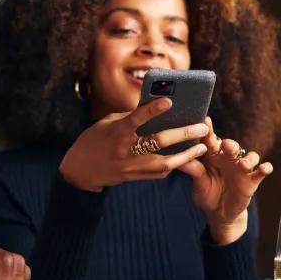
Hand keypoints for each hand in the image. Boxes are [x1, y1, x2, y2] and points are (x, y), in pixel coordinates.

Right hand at [59, 97, 209, 191]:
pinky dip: (173, 165)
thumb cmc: (94, 139)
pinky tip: (185, 158)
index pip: (136, 119)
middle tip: (201, 127)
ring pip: (163, 163)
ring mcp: (129, 167)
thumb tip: (155, 110)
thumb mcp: (107, 123)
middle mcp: (124, 150)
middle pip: (158, 142)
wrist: (79, 170)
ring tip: (201, 147)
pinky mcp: (133, 177)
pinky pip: (158, 173)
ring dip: (185, 155)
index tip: (169, 101)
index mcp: (116, 132)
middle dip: (182, 134)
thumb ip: (130, 117)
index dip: (152, 110)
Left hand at [179, 117, 273, 243]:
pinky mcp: (252, 180)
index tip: (206, 121)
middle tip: (226, 145)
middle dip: (230, 145)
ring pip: (250, 157)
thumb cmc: (207, 194)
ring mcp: (242, 169)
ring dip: (248, 158)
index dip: (209, 131)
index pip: (210, 141)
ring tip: (242, 164)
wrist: (220, 212)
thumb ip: (194, 172)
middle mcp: (229, 159)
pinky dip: (265, 168)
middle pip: (232, 147)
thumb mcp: (199, 184)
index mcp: (213, 157)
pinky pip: (261, 172)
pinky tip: (265, 168)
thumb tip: (180, 161)